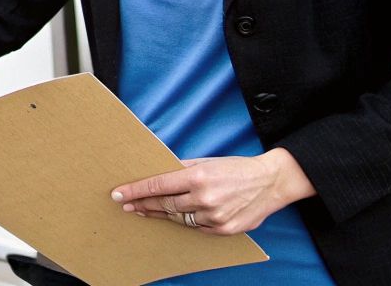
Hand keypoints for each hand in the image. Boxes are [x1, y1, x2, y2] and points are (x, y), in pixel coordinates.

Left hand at [110, 148, 316, 234]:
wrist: (271, 182)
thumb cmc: (237, 168)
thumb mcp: (208, 161)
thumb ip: (183, 169)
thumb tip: (158, 173)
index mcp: (198, 177)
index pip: (158, 185)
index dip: (136, 191)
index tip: (119, 194)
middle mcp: (205, 198)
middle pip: (165, 205)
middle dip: (143, 205)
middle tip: (127, 206)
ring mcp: (214, 217)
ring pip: (179, 218)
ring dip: (161, 214)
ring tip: (146, 211)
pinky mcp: (223, 230)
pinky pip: (196, 227)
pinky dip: (186, 221)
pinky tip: (175, 217)